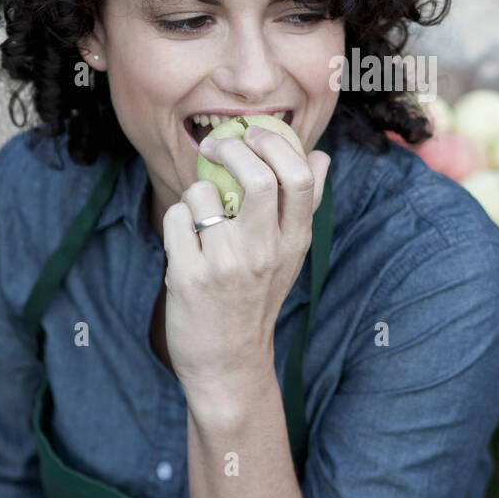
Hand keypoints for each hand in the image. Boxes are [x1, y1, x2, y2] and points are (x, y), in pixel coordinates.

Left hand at [161, 125, 330, 417]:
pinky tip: (186, 238)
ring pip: (204, 192)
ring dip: (197, 190)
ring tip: (201, 211)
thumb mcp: (291, 255)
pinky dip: (177, 218)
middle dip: (233, 147)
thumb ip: (305, 205)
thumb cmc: (257, 298)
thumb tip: (321, 155)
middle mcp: (264, 251)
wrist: (228, 363)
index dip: (275, 144)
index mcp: (294, 241)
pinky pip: (177, 218)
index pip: (299, 177)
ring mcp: (226, 264)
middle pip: (258, 176)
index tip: (254, 134)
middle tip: (218, 143)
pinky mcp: (190, 276)